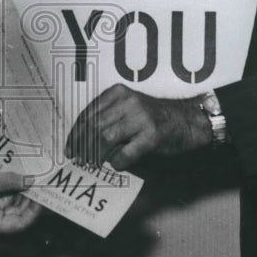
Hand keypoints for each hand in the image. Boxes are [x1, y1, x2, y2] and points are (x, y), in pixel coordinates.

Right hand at [0, 169, 40, 235]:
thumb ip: (9, 181)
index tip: (42, 198)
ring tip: (26, 178)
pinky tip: (13, 179)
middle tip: (37, 184)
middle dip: (27, 200)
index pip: (19, 224)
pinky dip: (7, 192)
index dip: (33, 211)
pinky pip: (0, 202)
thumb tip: (28, 180)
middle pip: (15, 216)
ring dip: (17, 194)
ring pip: (9, 207)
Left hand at [64, 84, 210, 170]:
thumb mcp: (128, 108)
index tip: (69, 147)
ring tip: (93, 163)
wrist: (187, 121)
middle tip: (78, 159)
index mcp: (118, 92)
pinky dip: (118, 161)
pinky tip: (118, 164)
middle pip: (94, 126)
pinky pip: (126, 152)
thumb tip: (81, 140)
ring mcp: (140, 117)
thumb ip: (108, 117)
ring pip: (105, 138)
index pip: (88, 113)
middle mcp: (128, 101)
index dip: (75, 133)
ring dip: (96, 154)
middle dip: (82, 146)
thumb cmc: (153, 117)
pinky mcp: (152, 135)